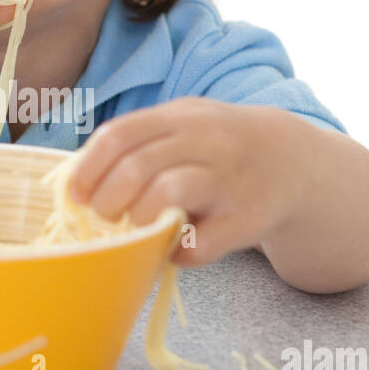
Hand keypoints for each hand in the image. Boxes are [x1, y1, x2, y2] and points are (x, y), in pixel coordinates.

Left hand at [67, 98, 306, 268]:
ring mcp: (228, 180)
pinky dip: (177, 252)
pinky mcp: (245, 220)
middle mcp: (207, 142)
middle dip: (109, 199)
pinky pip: (199, 243)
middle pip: (138, 166)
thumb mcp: (183, 125)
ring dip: (140, 219)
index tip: (77, 195)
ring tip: (139, 228)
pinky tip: (175, 248)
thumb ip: (139, 141)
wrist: (291, 162)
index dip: (89, 168)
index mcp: (181, 117)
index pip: (121, 134)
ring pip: (168, 193)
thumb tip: (80, 178)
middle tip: (106, 217)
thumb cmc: (218, 147)